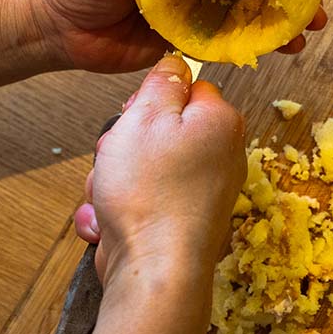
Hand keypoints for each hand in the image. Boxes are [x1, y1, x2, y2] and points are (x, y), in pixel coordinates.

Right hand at [74, 55, 245, 284]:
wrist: (155, 268)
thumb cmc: (151, 192)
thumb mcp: (146, 116)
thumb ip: (162, 83)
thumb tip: (176, 65)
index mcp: (220, 122)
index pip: (188, 88)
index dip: (152, 100)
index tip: (134, 116)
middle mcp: (221, 155)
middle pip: (161, 130)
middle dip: (125, 144)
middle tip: (117, 157)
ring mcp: (203, 190)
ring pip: (143, 167)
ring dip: (114, 179)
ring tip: (111, 194)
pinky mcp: (182, 219)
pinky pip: (142, 200)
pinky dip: (119, 209)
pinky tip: (111, 221)